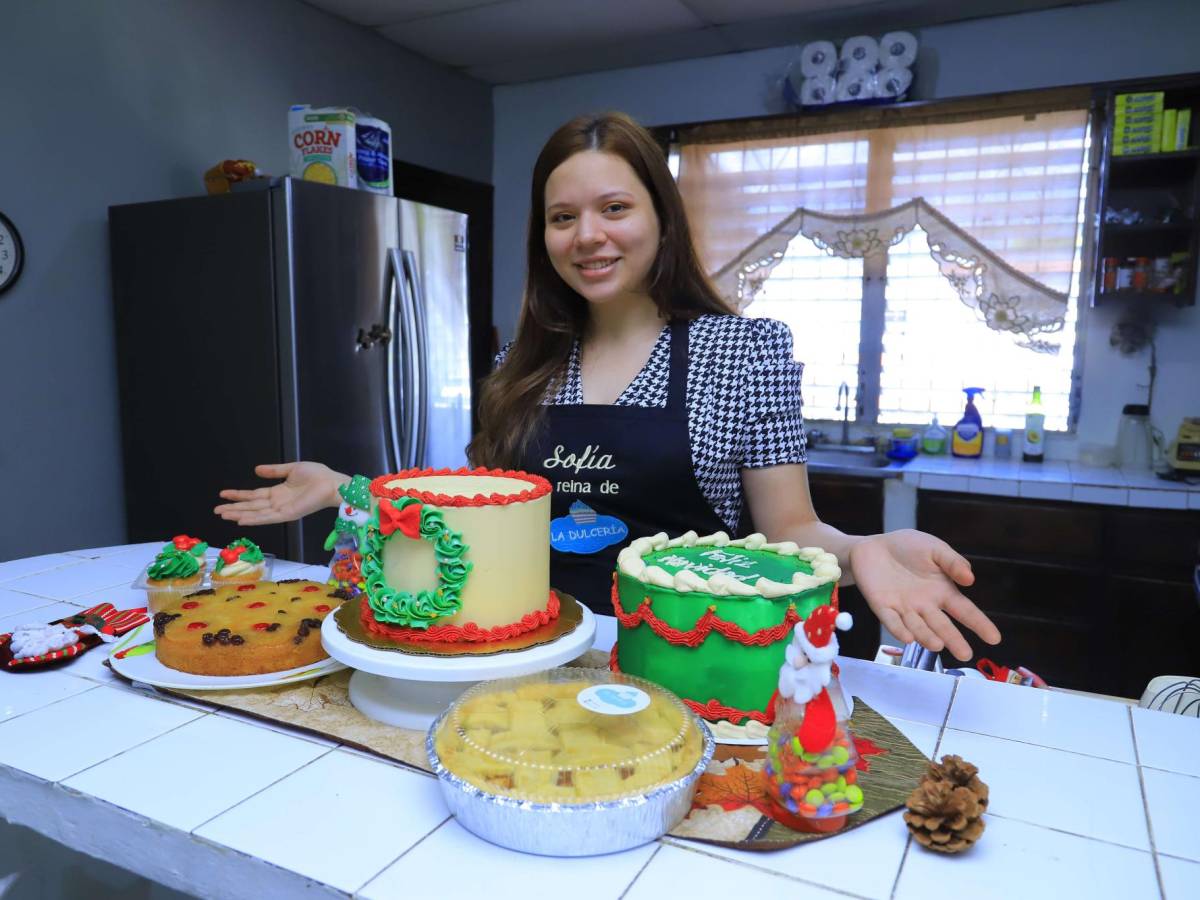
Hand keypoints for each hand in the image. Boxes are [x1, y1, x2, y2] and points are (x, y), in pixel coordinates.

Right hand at [214, 462, 346, 526]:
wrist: (332, 483)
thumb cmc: (317, 475)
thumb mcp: (291, 469)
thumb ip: (274, 470)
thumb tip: (256, 469)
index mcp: (278, 492)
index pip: (254, 496)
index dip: (238, 495)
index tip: (222, 494)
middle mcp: (277, 503)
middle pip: (251, 507)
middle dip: (233, 508)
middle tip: (216, 510)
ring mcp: (282, 510)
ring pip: (255, 514)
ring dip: (239, 514)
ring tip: (223, 515)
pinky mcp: (288, 514)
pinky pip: (268, 518)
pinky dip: (254, 519)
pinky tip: (241, 521)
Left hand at [848, 529, 1000, 661]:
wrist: (874, 546)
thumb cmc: (908, 547)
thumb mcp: (935, 549)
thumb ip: (952, 562)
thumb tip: (970, 579)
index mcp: (942, 591)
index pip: (965, 611)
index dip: (979, 624)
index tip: (994, 639)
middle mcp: (925, 605)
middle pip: (942, 626)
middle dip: (954, 640)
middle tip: (965, 655)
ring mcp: (904, 608)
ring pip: (918, 627)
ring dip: (927, 637)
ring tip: (938, 645)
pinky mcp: (882, 607)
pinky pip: (891, 620)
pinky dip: (899, 629)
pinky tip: (908, 637)